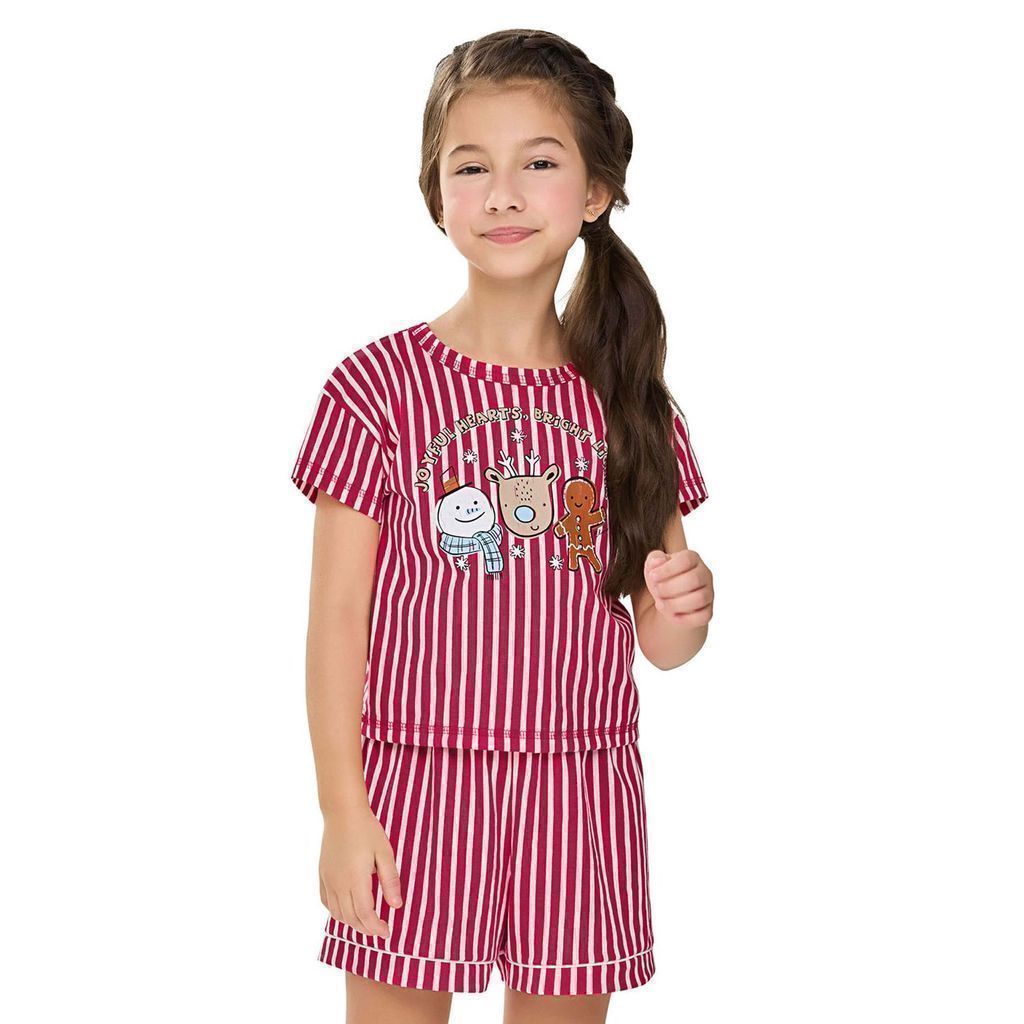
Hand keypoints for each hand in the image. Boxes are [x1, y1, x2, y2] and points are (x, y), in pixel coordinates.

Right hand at [319, 803, 402, 938]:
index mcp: (356, 879)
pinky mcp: (322, 874)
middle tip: (380, 930)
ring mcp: (328, 880)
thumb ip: (391, 881)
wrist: (342, 813)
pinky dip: (337, 912)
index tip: (387, 932)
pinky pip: (327, 902)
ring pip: (337, 913)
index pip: (365, 915)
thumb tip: (396, 906)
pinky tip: (347, 911)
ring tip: (367, 923)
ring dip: (352, 923)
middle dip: (366, 929)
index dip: (376, 928)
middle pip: (351, 918)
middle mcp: (339, 884)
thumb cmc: (367, 830)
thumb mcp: (385, 853)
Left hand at [644, 548, 713, 626]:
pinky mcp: (707, 611)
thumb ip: (654, 559)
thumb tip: (658, 561)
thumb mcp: (654, 566)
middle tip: (656, 591)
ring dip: (675, 603)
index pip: (686, 560)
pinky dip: (685, 618)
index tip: (652, 576)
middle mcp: (704, 574)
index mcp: (692, 558)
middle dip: (670, 587)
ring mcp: (708, 593)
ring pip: (699, 598)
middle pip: (693, 579)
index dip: (668, 569)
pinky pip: (703, 616)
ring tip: (660, 604)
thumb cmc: (662, 578)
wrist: (668, 599)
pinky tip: (671, 616)